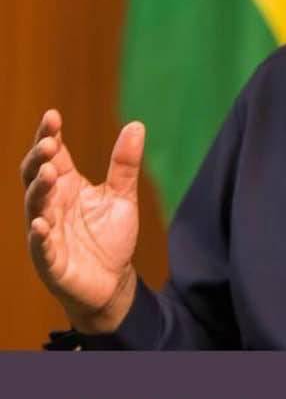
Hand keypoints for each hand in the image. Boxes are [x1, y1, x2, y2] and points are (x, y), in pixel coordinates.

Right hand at [21, 109, 143, 333]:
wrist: (113, 282)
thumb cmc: (110, 238)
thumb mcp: (122, 196)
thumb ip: (125, 164)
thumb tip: (137, 124)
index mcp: (66, 187)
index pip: (52, 156)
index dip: (48, 136)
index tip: (52, 116)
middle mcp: (51, 205)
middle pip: (36, 176)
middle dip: (38, 158)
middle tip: (48, 141)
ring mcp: (47, 232)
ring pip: (35, 207)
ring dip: (39, 189)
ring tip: (48, 172)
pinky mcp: (50, 260)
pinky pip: (41, 246)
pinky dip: (40, 235)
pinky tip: (42, 224)